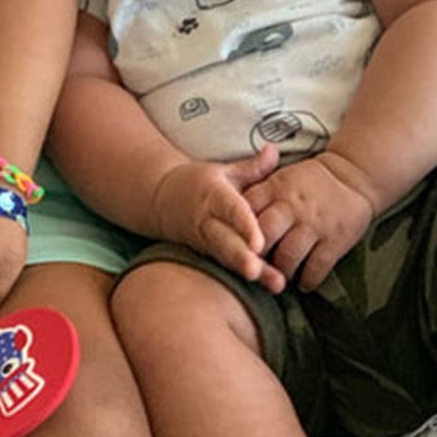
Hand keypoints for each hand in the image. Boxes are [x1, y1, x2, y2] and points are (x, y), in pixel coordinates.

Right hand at [152, 147, 284, 292]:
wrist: (162, 199)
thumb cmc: (202, 183)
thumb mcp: (225, 171)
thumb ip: (252, 167)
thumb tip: (274, 150)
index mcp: (213, 195)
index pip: (231, 210)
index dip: (244, 225)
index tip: (258, 242)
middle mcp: (206, 221)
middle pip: (224, 241)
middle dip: (240, 257)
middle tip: (255, 271)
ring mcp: (205, 242)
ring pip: (225, 259)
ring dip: (246, 272)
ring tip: (274, 284)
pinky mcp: (207, 256)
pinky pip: (226, 267)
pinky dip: (245, 278)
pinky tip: (270, 286)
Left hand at [243, 152, 375, 290]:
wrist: (353, 175)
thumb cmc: (309, 182)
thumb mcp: (281, 178)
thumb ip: (258, 197)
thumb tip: (230, 222)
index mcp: (275, 188)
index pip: (246, 211)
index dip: (236, 232)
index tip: (233, 247)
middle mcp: (292, 206)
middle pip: (263, 237)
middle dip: (254, 257)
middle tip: (253, 270)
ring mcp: (314, 224)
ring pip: (288, 257)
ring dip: (281, 273)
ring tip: (280, 278)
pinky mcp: (335, 239)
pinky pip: (316, 268)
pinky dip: (307, 281)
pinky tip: (304, 284)